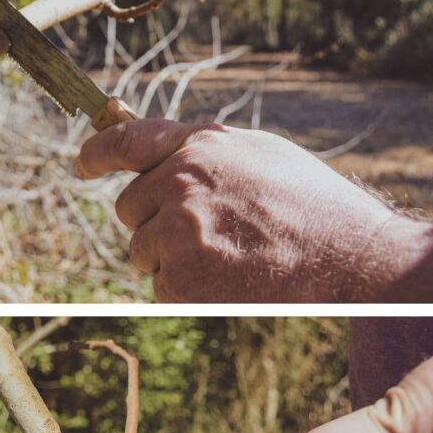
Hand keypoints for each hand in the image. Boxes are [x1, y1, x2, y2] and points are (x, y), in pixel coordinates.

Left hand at [76, 118, 401, 301]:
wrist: (348, 256)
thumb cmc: (310, 204)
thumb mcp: (258, 153)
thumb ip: (201, 150)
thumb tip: (154, 152)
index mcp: (199, 146)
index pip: (125, 142)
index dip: (96, 153)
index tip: (84, 164)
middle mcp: (180, 182)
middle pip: (130, 209)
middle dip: (154, 222)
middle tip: (204, 234)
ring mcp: (178, 232)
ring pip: (142, 252)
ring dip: (170, 259)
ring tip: (227, 257)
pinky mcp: (180, 280)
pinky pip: (159, 287)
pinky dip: (184, 290)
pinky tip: (228, 280)